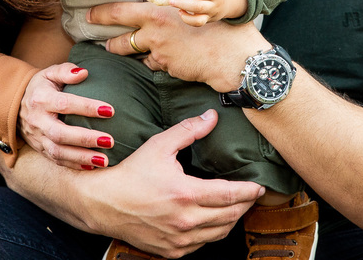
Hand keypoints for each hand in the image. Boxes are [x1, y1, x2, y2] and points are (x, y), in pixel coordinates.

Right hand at [19, 63, 117, 169]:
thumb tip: (84, 73)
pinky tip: (93, 166)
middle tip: (110, 141)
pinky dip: (75, 165)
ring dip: (82, 157)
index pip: (64, 104)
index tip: (110, 110)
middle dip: (86, 139)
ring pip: (58, 152)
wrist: (16, 104)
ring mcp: (37, 137)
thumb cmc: (41, 86)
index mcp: (41, 99)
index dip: (87, 107)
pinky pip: (57, 160)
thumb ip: (66, 71)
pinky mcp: (40, 149)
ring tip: (105, 160)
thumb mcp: (50, 73)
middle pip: (61, 134)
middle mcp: (38, 121)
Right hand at [82, 110, 263, 255]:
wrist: (103, 204)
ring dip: (232, 220)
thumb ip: (188, 131)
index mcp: (186, 194)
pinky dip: (212, 233)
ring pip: (219, 234)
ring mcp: (180, 239)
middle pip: (230, 216)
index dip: (250, 191)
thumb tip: (212, 117)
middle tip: (252, 195)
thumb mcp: (159, 146)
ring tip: (236, 207)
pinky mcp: (172, 251)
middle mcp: (186, 220)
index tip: (260, 186)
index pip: (231, 195)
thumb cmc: (130, 174)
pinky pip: (202, 245)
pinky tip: (213, 222)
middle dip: (245, 205)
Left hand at [91, 0, 265, 91]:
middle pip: (117, 16)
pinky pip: (148, 61)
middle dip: (100, 15)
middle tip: (89, 16)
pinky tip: (155, 57)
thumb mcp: (200, 4)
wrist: (229, 57)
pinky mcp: (161, 64)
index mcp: (163, 4)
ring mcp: (156, 46)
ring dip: (116, 45)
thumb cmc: (220, 28)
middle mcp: (155, 24)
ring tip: (108, 46)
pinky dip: (149, 59)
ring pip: (126, 45)